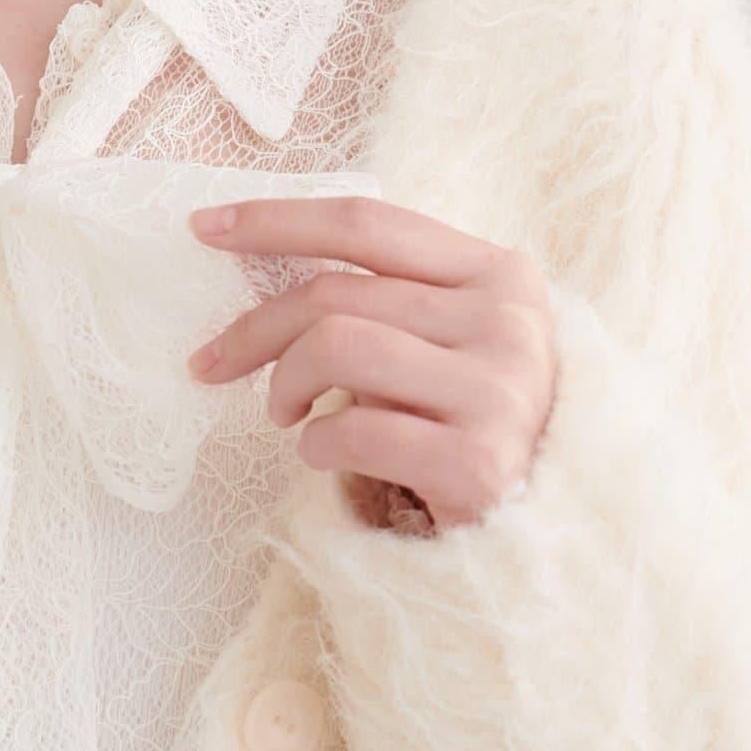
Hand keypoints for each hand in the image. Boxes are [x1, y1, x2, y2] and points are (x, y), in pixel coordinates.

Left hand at [184, 195, 558, 530]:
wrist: (545, 530)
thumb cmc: (468, 423)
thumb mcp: (444, 340)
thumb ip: (381, 298)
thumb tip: (257, 259)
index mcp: (498, 274)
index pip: (366, 223)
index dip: (275, 219)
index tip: (205, 228)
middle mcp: (507, 321)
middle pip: (334, 292)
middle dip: (253, 329)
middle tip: (212, 364)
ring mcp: (499, 391)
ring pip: (335, 346)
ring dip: (283, 384)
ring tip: (284, 413)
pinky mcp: (479, 463)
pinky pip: (351, 431)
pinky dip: (315, 445)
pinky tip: (326, 456)